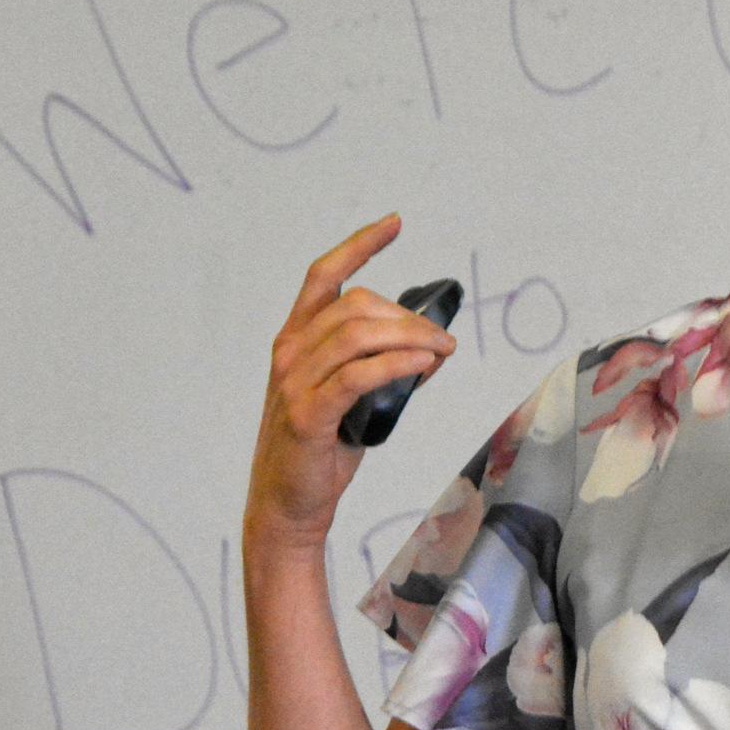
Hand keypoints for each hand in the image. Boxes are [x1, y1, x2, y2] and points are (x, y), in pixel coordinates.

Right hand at [246, 215, 456, 553]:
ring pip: (358, 336)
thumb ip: (376, 366)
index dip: (360, 245)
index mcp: (295, 341)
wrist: (287, 505)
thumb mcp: (347, 397)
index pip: (324, 276)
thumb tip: (432, 348)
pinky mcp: (308, 415)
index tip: (394, 224)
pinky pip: (358, 376)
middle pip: (355, 306)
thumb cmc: (320, 450)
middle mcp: (290, 353)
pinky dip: (396, 365)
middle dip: (408, 317)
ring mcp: (295, 383)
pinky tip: (421, 367)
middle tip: (441, 342)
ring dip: (410, 338)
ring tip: (440, 354)